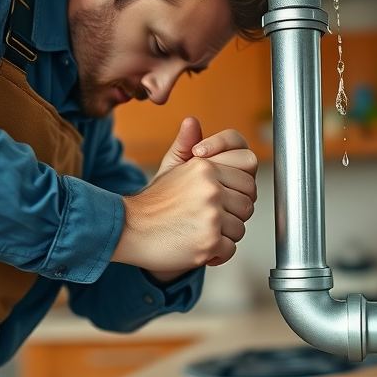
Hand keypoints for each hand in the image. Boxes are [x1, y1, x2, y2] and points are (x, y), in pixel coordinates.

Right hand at [112, 118, 257, 278]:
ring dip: (224, 235)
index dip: (238, 192)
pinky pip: (231, 249)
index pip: (248, 178)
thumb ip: (186, 146)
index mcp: (205, 167)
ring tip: (200, 231)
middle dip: (233, 214)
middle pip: (247, 204)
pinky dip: (217, 253)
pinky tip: (198, 245)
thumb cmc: (153, 203)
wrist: (129, 230)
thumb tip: (192, 122)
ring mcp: (211, 216)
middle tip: (210, 218)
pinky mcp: (209, 242)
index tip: (223, 200)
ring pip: (240, 228)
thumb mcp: (170, 168)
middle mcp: (210, 189)